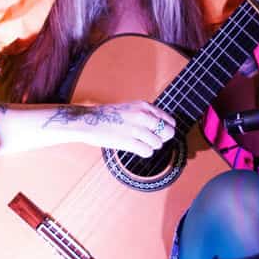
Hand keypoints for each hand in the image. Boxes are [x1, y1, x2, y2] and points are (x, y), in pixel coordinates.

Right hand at [43, 100, 177, 153]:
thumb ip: (146, 115)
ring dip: (151, 146)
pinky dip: (144, 152)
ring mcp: (136, 129)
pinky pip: (148, 152)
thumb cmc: (108, 116)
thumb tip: (162, 128)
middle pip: (168, 133)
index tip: (158, 133)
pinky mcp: (129, 142)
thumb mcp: (130, 108)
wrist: (89, 121)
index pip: (169, 120)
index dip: (166, 129)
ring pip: (158, 144)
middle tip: (151, 140)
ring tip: (139, 143)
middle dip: (161, 139)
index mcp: (144, 106)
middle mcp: (143, 116)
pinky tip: (135, 148)